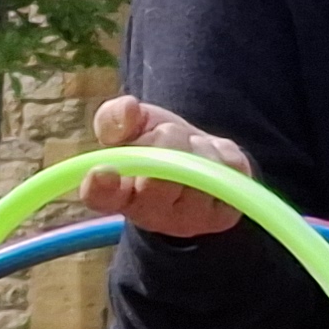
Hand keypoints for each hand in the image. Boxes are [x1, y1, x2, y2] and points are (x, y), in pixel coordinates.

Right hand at [88, 90, 251, 243]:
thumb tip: (127, 109)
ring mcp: (188, 219)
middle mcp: (149, 215)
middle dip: (165, 141)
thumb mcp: (132, 125)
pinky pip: (227, 167)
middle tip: (166, 134)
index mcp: (116, 194)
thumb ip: (117, 117)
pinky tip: (212, 160)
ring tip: (190, 149)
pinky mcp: (223, 215)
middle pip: (157, 180)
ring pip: (197, 167)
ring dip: (195, 144)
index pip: (101, 198)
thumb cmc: (155, 143)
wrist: (197, 159)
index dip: (101, 187)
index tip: (103, 171)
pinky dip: (221, 150)